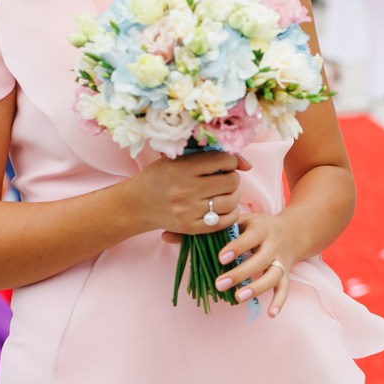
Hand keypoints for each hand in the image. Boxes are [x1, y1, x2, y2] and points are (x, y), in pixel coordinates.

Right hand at [128, 150, 247, 237]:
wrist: (136, 204)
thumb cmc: (160, 177)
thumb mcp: (178, 159)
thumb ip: (211, 156)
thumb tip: (247, 165)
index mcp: (182, 167)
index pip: (224, 160)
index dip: (229, 161)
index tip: (222, 164)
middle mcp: (185, 189)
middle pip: (231, 181)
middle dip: (231, 178)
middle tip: (222, 180)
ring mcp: (188, 210)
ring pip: (231, 201)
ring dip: (232, 196)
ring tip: (222, 194)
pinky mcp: (190, 227)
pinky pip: (225, 221)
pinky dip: (230, 214)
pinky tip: (221, 208)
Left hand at [213, 201, 299, 317]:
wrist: (294, 230)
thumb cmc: (257, 226)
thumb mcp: (237, 221)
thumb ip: (206, 230)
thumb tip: (167, 236)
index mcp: (261, 229)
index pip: (251, 237)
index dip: (237, 247)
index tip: (221, 258)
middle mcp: (273, 245)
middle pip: (260, 260)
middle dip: (241, 273)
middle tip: (219, 284)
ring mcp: (280, 261)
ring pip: (273, 275)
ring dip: (257, 288)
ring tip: (238, 298)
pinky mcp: (285, 273)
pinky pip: (284, 288)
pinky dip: (279, 301)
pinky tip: (270, 314)